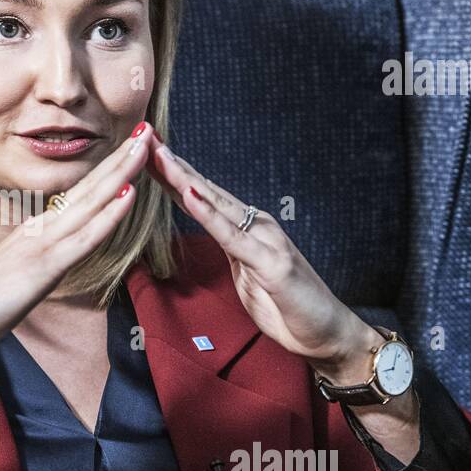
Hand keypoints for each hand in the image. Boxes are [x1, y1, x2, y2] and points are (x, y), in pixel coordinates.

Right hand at [0, 123, 154, 429]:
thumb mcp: (14, 279)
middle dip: (120, 159)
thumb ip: (34, 264)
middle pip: (88, 189)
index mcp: (35, 233)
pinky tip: (128, 196)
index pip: (79, 196)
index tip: (129, 148)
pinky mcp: (42, 269)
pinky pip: (83, 239)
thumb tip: (51, 260)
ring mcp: (41, 246)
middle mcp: (40, 231)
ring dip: (120, 174)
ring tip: (144, 146)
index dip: (106, 171)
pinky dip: (108, 216)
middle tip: (146, 128)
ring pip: (90, 204)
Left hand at [141, 131, 379, 379]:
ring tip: (160, 155)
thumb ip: (230, 250)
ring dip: (185, 178)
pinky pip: (231, 237)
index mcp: (246, 229)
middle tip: (143, 137)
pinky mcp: (270, 262)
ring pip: (215, 204)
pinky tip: (190, 195)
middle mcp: (255, 226)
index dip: (172, 175)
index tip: (145, 154)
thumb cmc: (288, 306)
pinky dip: (209, 215)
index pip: (201, 196)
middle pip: (204, 190)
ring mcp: (264, 240)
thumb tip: (210, 234)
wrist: (328, 333)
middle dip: (172, 165)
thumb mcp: (247, 275)